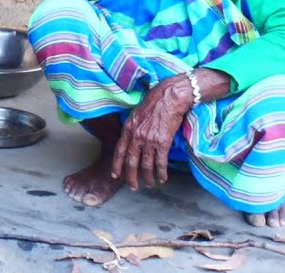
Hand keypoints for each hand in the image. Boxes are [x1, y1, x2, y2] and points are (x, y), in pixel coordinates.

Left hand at [111, 76, 191, 190]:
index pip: (119, 151)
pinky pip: (161, 162)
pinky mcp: (163, 142)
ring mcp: (149, 140)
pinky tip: (163, 179)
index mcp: (127, 129)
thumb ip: (132, 128)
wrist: (169, 97)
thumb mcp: (135, 115)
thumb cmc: (153, 103)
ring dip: (148, 178)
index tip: (115, 176)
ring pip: (146, 165)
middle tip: (133, 187)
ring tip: (150, 185)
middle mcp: (136, 136)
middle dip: (131, 177)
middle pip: (131, 162)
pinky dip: (162, 172)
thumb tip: (130, 139)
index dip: (117, 165)